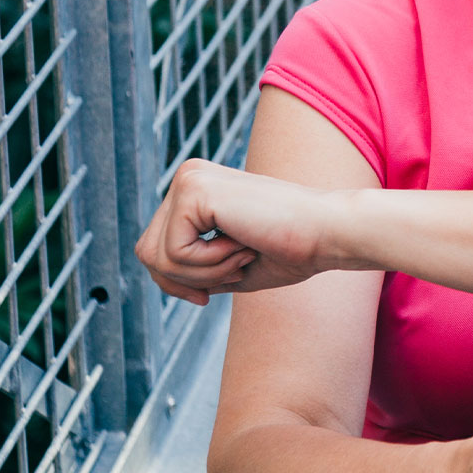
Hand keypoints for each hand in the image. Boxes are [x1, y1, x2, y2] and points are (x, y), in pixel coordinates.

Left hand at [135, 159, 341, 303]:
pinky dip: (209, 266)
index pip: (154, 247)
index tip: (207, 297)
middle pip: (146, 252)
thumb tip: (159, 276)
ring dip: (202, 274)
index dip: (175, 283)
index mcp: (196, 188)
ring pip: (156, 256)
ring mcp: (188, 179)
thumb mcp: (228, 265)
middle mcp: (187, 176)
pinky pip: (174, 253)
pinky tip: (242, 245)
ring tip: (241, 257)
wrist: (326, 232)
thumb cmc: (291, 249)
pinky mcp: (194, 190)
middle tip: (234, 269)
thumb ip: (193, 267)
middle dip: (184, 281)